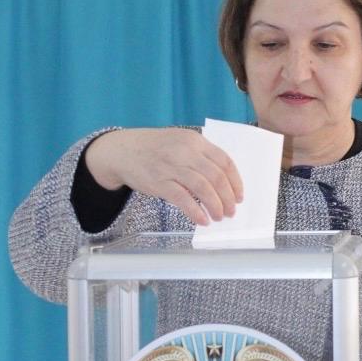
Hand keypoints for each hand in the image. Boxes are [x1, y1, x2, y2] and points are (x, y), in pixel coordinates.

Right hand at [85, 128, 242, 226]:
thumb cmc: (154, 148)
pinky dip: (196, 212)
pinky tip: (202, 220)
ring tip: (219, 216)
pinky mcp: (159, 182)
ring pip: (203, 188)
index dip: (236, 181)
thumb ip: (200, 156)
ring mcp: (172, 167)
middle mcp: (185, 152)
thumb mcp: (180, 142)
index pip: (225, 161)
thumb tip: (222, 183)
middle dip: (228, 198)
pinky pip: (183, 199)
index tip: (239, 196)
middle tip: (231, 211)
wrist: (122, 150)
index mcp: (195, 141)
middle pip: (217, 177)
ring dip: (215, 206)